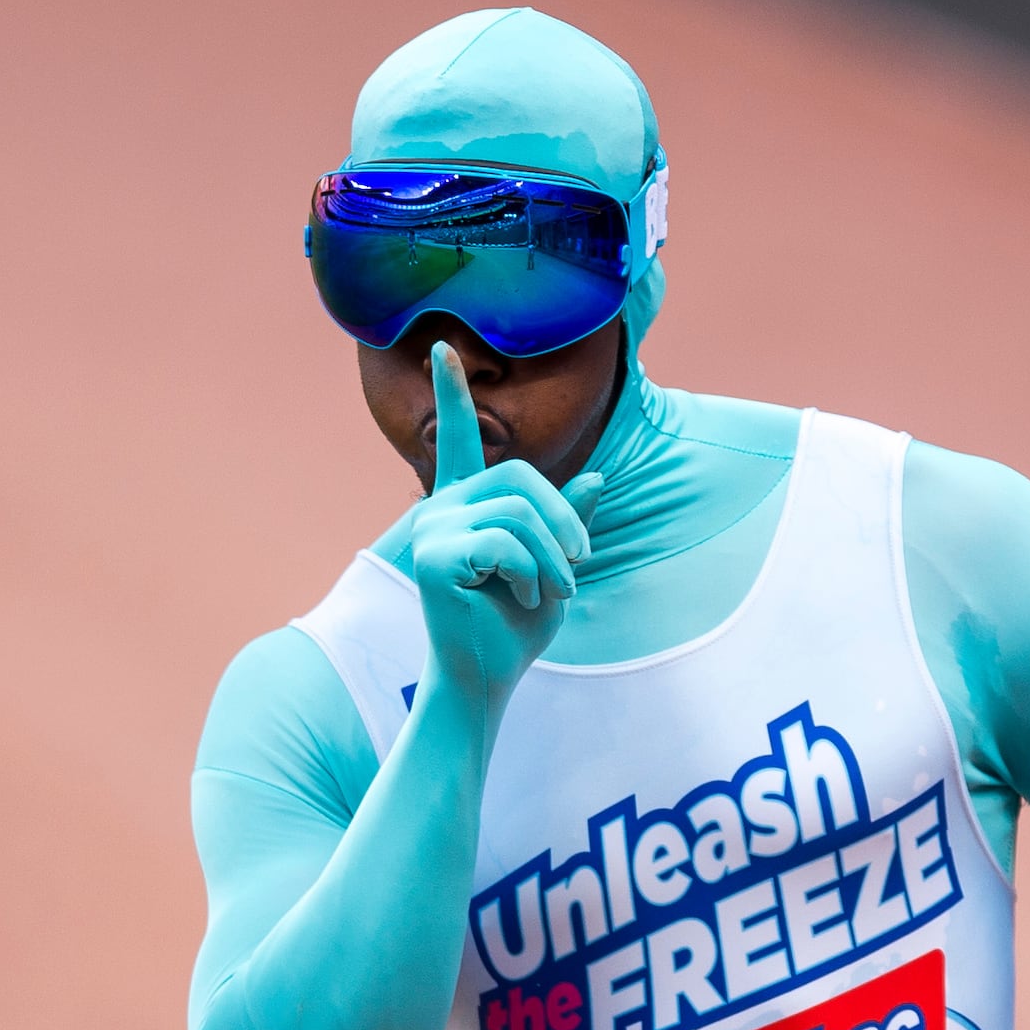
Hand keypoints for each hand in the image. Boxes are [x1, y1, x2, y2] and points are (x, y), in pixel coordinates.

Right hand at [407, 339, 585, 706]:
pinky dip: (535, 574)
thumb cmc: (515, 628)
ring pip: (520, 513)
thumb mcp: (555, 565)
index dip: (452, 394)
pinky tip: (528, 599)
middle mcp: (441, 509)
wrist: (486, 678)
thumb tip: (597, 475)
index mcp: (465, 505)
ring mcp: (432, 531)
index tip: (442, 350)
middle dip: (563, 521)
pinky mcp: (433, 557)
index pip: (459, 439)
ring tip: (556, 593)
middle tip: (578, 566)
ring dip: (556, 559)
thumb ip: (566, 520)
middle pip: (521, 478)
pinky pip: (506, 542)